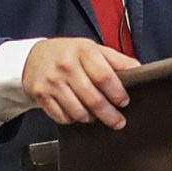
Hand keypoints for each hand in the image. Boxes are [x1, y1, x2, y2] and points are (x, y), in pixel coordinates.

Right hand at [22, 38, 138, 129]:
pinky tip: (79, 114)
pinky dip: (73, 120)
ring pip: (77, 111)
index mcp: (83, 51)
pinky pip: (61, 116)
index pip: (104, 76)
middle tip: (118, 121)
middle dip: (109, 114)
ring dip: (91, 118)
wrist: (34, 57)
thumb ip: (116, 60)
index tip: (124, 102)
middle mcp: (66, 66)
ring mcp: (52, 81)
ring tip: (97, 117)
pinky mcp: (40, 95)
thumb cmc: (69, 53)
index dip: (117, 92)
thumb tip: (137, 69)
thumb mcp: (92, 49)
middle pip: (92, 98)